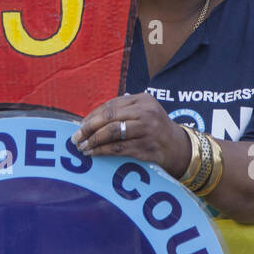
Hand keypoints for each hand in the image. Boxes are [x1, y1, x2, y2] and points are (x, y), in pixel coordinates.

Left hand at [72, 94, 191, 177]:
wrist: (178, 146)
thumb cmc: (153, 128)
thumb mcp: (142, 112)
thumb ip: (120, 112)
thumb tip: (85, 121)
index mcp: (143, 100)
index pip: (111, 106)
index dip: (92, 117)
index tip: (79, 126)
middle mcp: (146, 113)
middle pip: (110, 117)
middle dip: (89, 128)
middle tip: (75, 137)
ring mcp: (147, 130)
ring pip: (112, 133)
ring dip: (93, 140)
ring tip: (82, 147)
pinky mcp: (146, 148)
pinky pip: (119, 149)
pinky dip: (102, 151)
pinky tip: (93, 153)